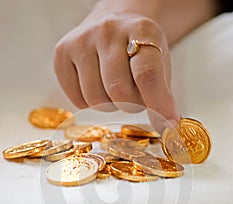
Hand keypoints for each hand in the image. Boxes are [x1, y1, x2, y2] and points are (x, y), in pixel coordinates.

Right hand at [54, 11, 179, 130]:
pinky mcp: (61, 53)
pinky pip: (77, 100)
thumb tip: (167, 130)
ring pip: (96, 99)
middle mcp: (108, 30)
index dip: (158, 104)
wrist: (112, 24)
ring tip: (114, 90)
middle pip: (119, 91)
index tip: (167, 125)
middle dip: (130, 105)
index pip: (147, 74)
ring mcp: (81, 40)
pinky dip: (89, 104)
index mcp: (141, 30)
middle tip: (134, 96)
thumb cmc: (138, 52)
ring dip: (109, 106)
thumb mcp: (159, 64)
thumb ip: (162, 96)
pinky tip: (96, 87)